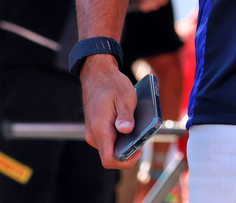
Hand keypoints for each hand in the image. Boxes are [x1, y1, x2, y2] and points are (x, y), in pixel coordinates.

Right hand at [80, 54, 142, 169]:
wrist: (96, 73)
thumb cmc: (110, 84)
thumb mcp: (124, 97)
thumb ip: (125, 115)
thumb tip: (127, 130)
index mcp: (100, 129)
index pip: (109, 159)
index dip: (125, 161)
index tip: (138, 151)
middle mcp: (94, 134)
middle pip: (111, 155)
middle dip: (128, 151)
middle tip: (142, 138)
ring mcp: (93, 132)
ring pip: (110, 148)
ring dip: (124, 143)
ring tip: (136, 128)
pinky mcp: (96, 129)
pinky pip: (109, 140)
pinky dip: (120, 137)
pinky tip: (129, 124)